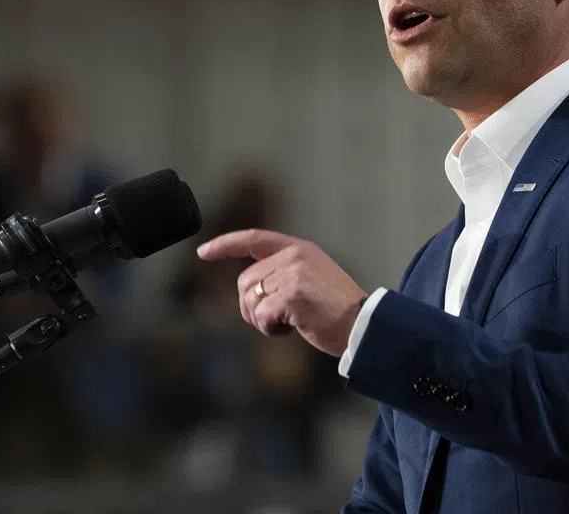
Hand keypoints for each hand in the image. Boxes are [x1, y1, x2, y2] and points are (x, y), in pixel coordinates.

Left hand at [196, 229, 365, 356]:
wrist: (364, 325)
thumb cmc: (338, 310)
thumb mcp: (312, 277)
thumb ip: (284, 273)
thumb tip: (250, 288)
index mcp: (299, 248)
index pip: (253, 238)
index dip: (225, 245)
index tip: (203, 251)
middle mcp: (294, 256)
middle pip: (245, 281)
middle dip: (252, 306)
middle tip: (277, 320)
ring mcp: (293, 274)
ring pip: (250, 300)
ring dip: (262, 320)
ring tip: (289, 323)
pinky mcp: (292, 295)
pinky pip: (261, 316)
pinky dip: (271, 329)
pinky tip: (293, 330)